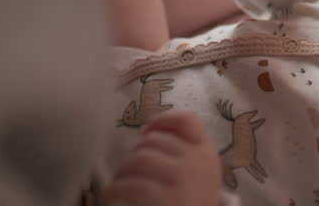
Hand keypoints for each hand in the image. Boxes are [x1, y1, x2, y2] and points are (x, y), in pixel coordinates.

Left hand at [103, 111, 221, 205]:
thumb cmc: (191, 202)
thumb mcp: (198, 174)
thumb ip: (183, 153)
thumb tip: (147, 133)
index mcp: (206, 153)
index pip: (187, 121)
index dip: (163, 121)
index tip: (146, 132)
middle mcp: (196, 161)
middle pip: (154, 141)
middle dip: (135, 153)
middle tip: (129, 170)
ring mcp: (181, 179)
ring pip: (138, 159)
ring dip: (122, 172)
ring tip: (120, 184)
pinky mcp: (164, 199)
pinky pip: (129, 185)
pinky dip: (114, 190)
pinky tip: (111, 197)